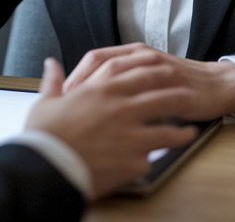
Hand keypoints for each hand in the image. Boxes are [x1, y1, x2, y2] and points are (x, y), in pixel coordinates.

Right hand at [26, 57, 198, 197]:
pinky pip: (152, 159)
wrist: (48, 169)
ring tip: (189, 131)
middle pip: (160, 97)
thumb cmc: (45, 137)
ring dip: (181, 130)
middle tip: (188, 95)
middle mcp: (121, 110)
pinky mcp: (134, 162)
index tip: (164, 68)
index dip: (153, 69)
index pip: (135, 72)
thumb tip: (51, 65)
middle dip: (177, 94)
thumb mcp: (45, 103)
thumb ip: (53, 82)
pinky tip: (165, 160)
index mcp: (100, 91)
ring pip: (167, 129)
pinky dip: (157, 159)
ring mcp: (131, 136)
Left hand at [63, 43, 234, 121]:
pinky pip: (149, 98)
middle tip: (66, 110)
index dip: (75, 76)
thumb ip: (118, 80)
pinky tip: (119, 126)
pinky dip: (132, 111)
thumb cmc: (176, 85)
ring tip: (86, 120)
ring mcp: (159, 71)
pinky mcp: (175, 87)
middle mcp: (142, 57)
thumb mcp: (144, 77)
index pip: (95, 59)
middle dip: (82, 88)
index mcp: (131, 53)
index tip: (59, 96)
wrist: (216, 85)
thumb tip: (82, 97)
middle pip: (103, 67)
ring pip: (123, 79)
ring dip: (102, 100)